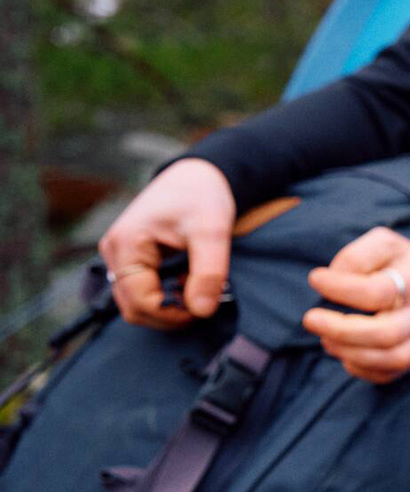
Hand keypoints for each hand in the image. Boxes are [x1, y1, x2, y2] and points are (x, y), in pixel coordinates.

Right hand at [99, 158, 236, 326]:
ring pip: (134, 303)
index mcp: (126, 245)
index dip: (173, 315)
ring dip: (166, 307)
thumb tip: (202, 312)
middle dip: (169, 315)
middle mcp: (113, 251)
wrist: (196, 176)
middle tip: (204, 302)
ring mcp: (117, 255)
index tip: (205, 308)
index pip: (140, 302)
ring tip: (196, 288)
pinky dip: (163, 296)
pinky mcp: (127, 258)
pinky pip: (139, 291)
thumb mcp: (212, 232)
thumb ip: (209, 273)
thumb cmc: (202, 198)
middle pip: (132, 308)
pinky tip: (187, 282)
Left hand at [302, 227, 409, 383]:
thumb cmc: (404, 265)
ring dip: (349, 351)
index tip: (316, 279)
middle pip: (387, 333)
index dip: (342, 288)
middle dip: (342, 330)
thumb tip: (332, 280)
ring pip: (390, 359)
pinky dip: (361, 368)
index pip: (379, 291)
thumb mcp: (386, 244)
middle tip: (310, 319)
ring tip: (325, 339)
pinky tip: (344, 353)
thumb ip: (357, 257)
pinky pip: (389, 374)